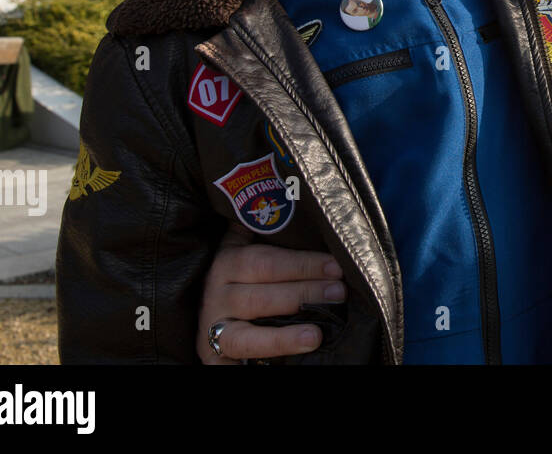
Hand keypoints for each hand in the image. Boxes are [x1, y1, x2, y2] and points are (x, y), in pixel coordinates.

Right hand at [197, 225, 345, 363]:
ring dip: (285, 333)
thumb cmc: (251, 282)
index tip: (337, 265)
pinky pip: (242, 353)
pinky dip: (272, 350)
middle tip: (339, 292)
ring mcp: (212, 326)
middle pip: (260, 293)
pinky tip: (303, 346)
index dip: (302, 264)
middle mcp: (215, 292)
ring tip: (317, 333)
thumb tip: (296, 196)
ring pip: (247, 331)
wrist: (221, 325)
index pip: (265, 260)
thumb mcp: (254, 254)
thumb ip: (269, 232)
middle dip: (303, 291)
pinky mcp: (213, 354)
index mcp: (228, 260)